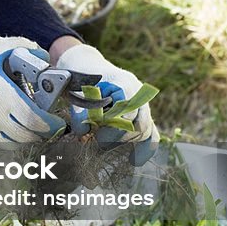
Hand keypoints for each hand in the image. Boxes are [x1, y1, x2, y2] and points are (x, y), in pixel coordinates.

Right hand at [0, 36, 64, 145]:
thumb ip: (23, 46)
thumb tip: (43, 55)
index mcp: (3, 95)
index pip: (36, 121)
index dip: (51, 125)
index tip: (58, 122)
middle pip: (27, 137)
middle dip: (41, 133)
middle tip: (47, 125)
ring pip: (13, 145)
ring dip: (25, 139)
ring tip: (29, 128)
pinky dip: (7, 143)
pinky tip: (10, 131)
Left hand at [55, 44, 159, 164]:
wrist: (86, 65)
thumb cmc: (81, 76)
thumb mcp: (75, 90)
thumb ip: (79, 112)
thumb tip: (83, 132)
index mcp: (125, 83)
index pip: (128, 112)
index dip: (113, 126)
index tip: (97, 131)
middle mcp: (139, 94)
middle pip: (140, 125)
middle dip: (118, 136)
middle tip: (97, 137)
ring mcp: (143, 104)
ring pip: (146, 131)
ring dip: (125, 141)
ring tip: (104, 141)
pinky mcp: (141, 115)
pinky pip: (151, 133)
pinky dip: (145, 148)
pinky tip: (134, 160)